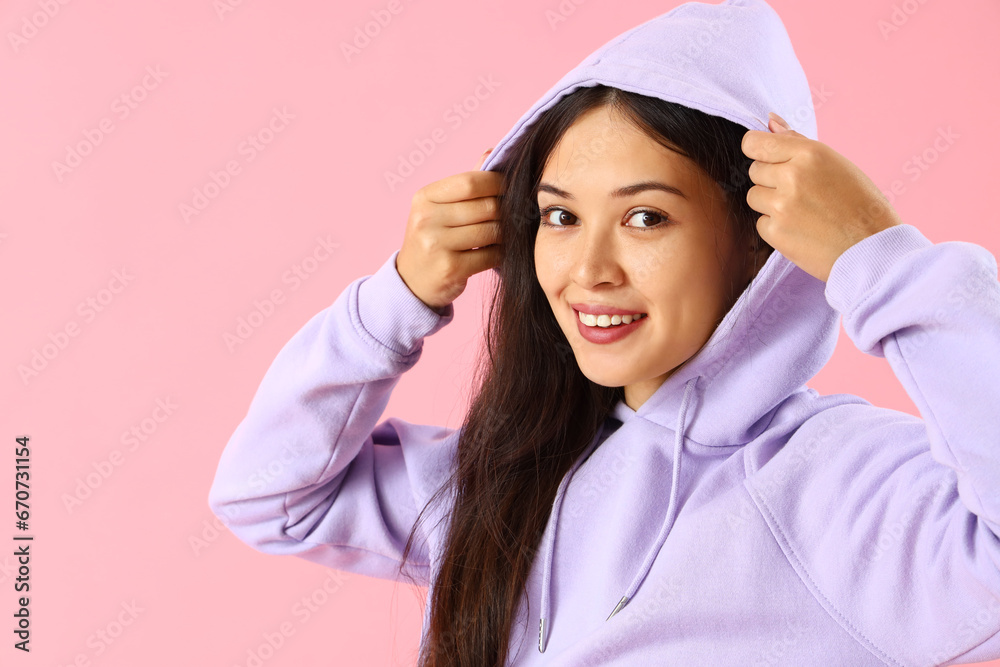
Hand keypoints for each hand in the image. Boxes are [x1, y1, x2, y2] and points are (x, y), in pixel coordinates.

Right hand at [396, 148, 500, 312]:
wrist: (412, 281)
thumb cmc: (433, 238)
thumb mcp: (440, 207)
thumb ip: (466, 183)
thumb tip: (492, 152)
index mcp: (425, 198)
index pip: (471, 182)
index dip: (497, 183)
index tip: (509, 188)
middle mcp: (427, 219)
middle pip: (485, 207)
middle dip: (505, 210)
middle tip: (515, 213)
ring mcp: (436, 245)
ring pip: (491, 231)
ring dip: (505, 233)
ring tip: (507, 232)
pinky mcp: (450, 268)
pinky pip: (490, 255)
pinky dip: (500, 253)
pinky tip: (498, 252)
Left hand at [741, 113, 902, 282]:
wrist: (872, 249)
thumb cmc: (860, 204)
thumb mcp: (836, 164)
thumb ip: (797, 142)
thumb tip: (770, 121)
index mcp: (810, 153)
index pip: (754, 143)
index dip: (757, 150)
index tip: (767, 158)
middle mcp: (792, 176)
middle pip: (754, 170)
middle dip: (770, 179)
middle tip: (800, 191)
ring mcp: (781, 205)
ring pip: (754, 196)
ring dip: (770, 203)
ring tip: (802, 211)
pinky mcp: (775, 232)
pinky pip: (761, 223)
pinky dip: (775, 226)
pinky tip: (801, 229)